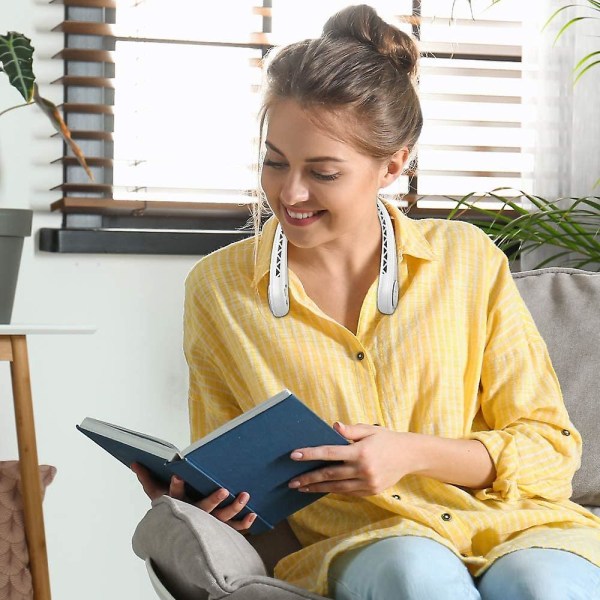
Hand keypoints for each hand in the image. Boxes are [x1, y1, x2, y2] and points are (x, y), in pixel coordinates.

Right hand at [131, 463, 256, 531]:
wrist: (177, 538)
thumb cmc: (169, 510)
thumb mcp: (157, 495)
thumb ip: (147, 479)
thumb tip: (134, 462)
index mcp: (179, 505)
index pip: (176, 496)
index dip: (176, 486)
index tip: (178, 475)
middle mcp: (195, 515)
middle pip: (204, 509)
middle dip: (214, 500)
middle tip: (224, 489)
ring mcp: (209, 525)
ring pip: (222, 519)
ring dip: (234, 508)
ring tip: (245, 495)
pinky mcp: (221, 530)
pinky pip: (234, 529)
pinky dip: (244, 524)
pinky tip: (253, 515)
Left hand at [288, 422, 422, 495]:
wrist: (409, 456)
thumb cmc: (385, 439)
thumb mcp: (369, 430)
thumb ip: (350, 430)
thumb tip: (333, 426)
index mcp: (360, 451)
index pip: (330, 453)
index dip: (311, 454)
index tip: (294, 455)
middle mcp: (363, 469)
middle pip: (330, 475)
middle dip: (309, 478)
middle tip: (292, 481)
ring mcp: (367, 483)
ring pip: (337, 487)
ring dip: (317, 488)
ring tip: (302, 488)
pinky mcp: (371, 491)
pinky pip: (348, 492)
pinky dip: (333, 490)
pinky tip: (321, 489)